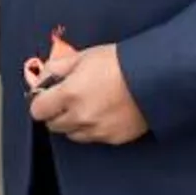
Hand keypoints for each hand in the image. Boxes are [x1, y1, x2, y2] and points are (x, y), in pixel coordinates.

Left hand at [27, 43, 149, 144]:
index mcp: (69, 94)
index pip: (37, 110)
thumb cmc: (122, 62)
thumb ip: (58, 67)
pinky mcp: (114, 138)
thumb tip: (44, 76)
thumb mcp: (84, 56)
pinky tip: (104, 113)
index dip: (40, 101)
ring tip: (88, 105)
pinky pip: (94, 138)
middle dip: (56, 112)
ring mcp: (97, 130)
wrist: (158, 76)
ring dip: (74, 123)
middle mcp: (80, 116)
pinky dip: (94, 128)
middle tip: (67, 98)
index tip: (46, 95)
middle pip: (53, 125)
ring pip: (72, 134)